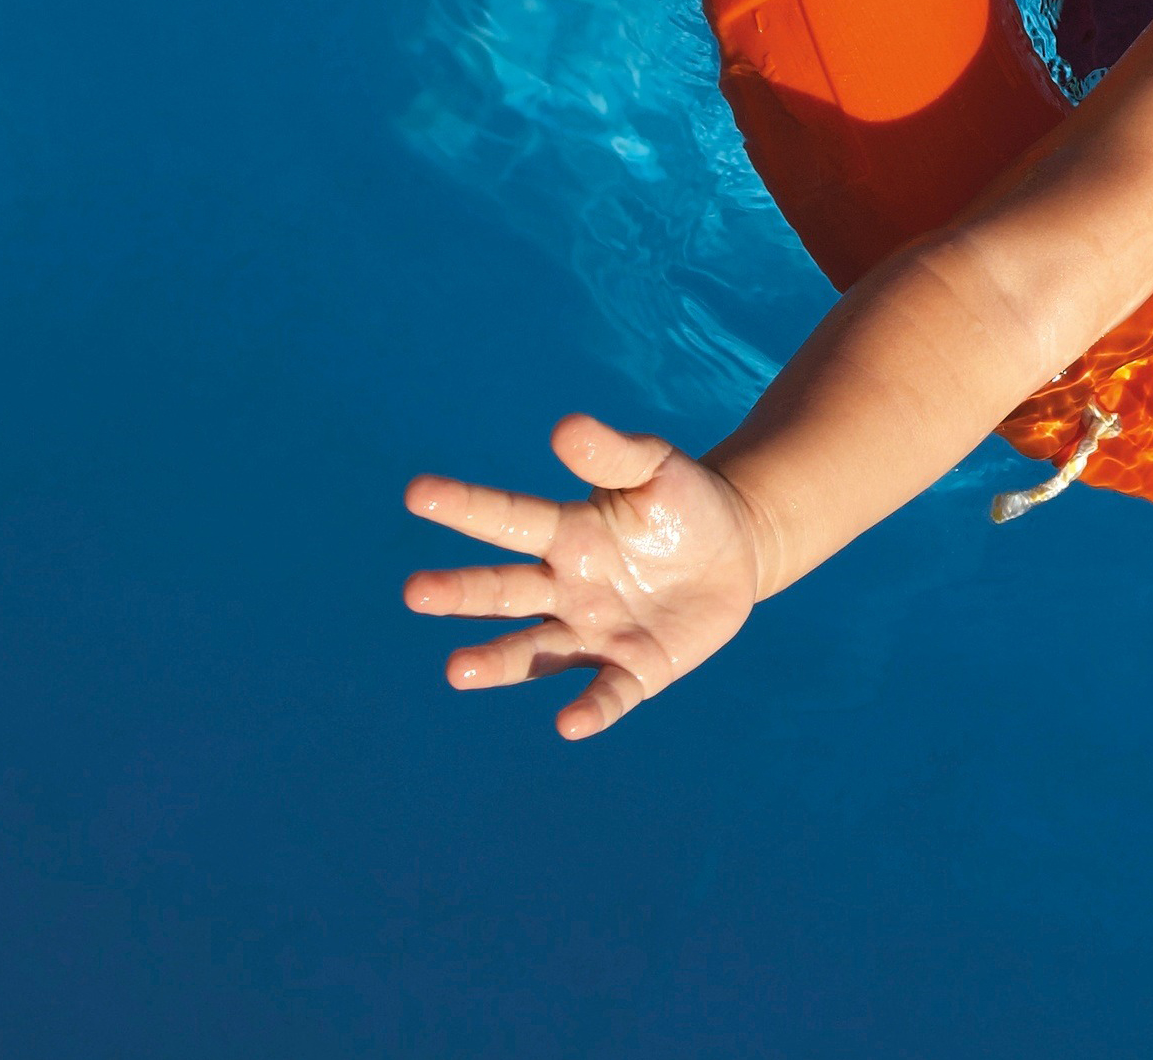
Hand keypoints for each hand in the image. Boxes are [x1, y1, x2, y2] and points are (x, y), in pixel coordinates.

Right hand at [404, 413, 764, 739]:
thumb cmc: (682, 502)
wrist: (737, 548)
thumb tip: (565, 428)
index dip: (465, 505)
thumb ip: (613, 454)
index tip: (416, 492)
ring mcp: (594, 633)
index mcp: (565, 534)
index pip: (508, 520)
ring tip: (457, 670)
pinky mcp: (636, 669)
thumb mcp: (655, 467)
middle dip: (461, 593)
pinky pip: (609, 693)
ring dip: (498, 663)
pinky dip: (590, 709)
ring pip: (536, 651)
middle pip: (505, 592)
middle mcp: (565, 588)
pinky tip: (569, 724)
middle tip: (416, 591)